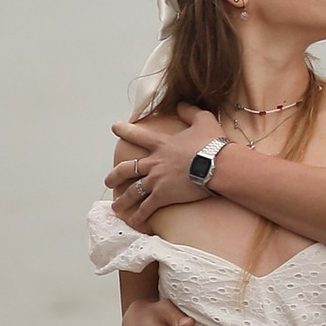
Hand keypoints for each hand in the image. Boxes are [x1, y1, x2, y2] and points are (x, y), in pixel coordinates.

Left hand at [110, 108, 220, 223]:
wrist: (217, 165)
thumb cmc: (212, 143)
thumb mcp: (203, 120)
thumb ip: (190, 111)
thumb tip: (181, 103)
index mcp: (162, 144)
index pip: (139, 135)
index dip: (125, 130)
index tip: (114, 127)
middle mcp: (154, 162)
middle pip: (127, 168)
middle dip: (115, 175)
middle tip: (108, 180)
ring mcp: (156, 180)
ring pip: (133, 191)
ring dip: (123, 200)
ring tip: (116, 206)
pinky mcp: (163, 196)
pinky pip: (146, 208)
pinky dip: (139, 216)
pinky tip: (133, 222)